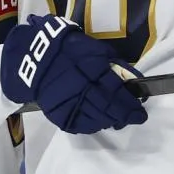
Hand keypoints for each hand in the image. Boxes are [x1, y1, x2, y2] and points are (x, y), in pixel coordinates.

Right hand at [1, 15, 147, 134]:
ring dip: (110, 121)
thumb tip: (132, 80)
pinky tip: (100, 121)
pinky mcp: (58, 114)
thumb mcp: (95, 49)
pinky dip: (93, 125)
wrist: (33, 56)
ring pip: (96, 120)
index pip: (117, 93)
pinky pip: (80, 125)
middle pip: (109, 109)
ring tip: (117, 118)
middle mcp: (81, 89)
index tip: (140, 112)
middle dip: (124, 116)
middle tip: (133, 118)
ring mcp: (68, 104)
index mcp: (92, 70)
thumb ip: (114, 65)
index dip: (131, 106)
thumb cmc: (69, 48)